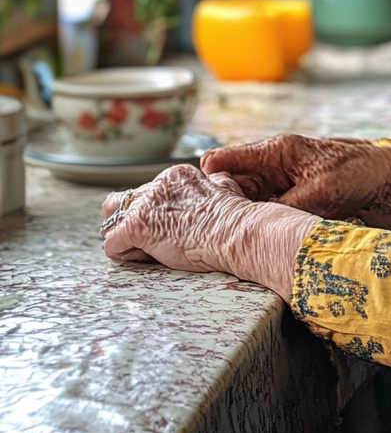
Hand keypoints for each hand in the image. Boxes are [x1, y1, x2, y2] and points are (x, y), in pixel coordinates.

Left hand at [101, 164, 317, 299]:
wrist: (236, 232)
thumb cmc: (236, 218)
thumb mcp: (225, 188)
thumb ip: (212, 183)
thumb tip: (215, 182)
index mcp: (176, 175)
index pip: (149, 192)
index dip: (157, 215)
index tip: (174, 228)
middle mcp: (157, 184)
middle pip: (125, 203)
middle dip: (135, 224)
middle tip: (155, 241)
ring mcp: (145, 205)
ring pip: (112, 221)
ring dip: (126, 238)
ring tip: (151, 250)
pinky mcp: (136, 227)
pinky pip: (111, 245)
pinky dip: (125, 255)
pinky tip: (150, 257)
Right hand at [200, 134, 390, 232]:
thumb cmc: (363, 170)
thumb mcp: (322, 189)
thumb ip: (287, 207)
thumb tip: (254, 228)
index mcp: (277, 151)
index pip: (224, 162)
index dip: (202, 182)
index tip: (187, 204)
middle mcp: (274, 168)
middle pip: (229, 188)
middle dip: (213, 208)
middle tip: (192, 233)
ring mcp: (282, 188)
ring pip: (244, 206)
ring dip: (234, 222)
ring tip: (212, 244)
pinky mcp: (293, 206)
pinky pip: (264, 218)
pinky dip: (255, 230)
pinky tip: (245, 248)